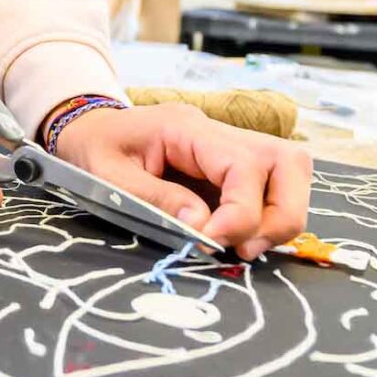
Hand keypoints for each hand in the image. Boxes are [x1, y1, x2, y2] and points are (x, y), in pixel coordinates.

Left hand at [51, 104, 313, 260]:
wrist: (86, 129)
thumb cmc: (93, 150)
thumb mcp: (108, 177)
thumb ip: (155, 200)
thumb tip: (203, 225)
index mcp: (186, 129)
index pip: (244, 164)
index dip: (242, 211)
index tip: (215, 242)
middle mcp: (219, 133)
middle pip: (289, 162)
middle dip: (281, 214)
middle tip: (245, 247)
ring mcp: (229, 148)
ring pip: (290, 173)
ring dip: (280, 216)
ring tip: (243, 246)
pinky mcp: (230, 168)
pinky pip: (271, 188)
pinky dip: (267, 216)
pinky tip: (237, 237)